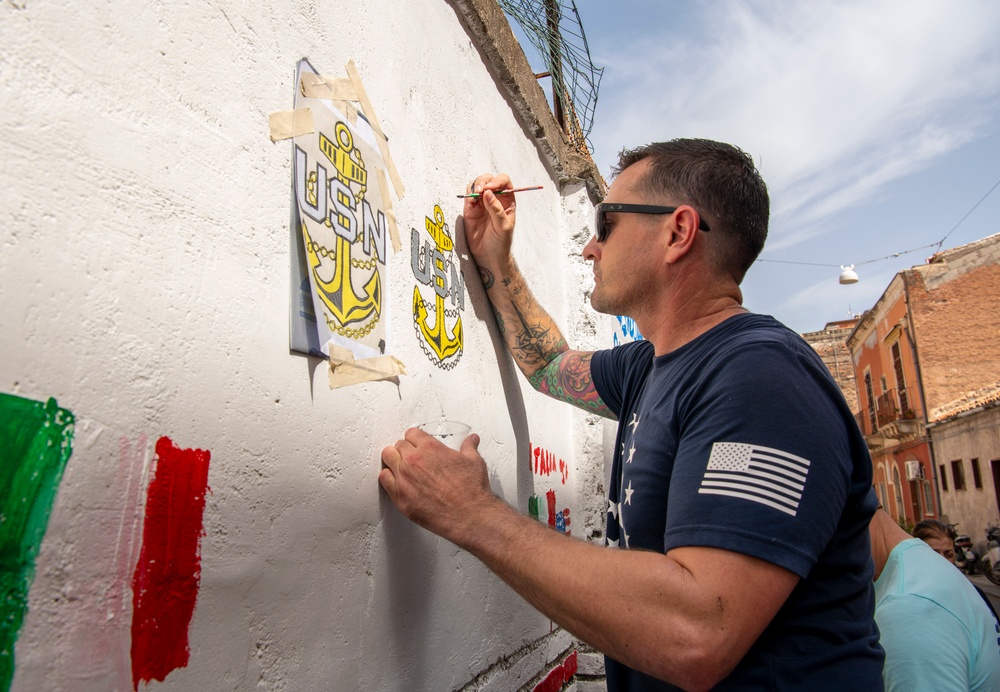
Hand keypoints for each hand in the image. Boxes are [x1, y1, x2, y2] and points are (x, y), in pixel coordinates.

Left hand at [379, 427, 493, 543]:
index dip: (415, 438)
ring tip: (400, 466)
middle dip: (404, 449)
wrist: (469, 515)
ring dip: (393, 460)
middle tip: (410, 456)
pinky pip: (384, 479)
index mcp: (430, 448)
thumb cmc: (471, 491)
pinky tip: (395, 480)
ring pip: (387, 458)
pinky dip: (388, 477)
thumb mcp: (474, 461)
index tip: (417, 443)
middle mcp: (414, 461)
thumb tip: (471, 440)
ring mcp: (404, 478)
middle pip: (398, 445)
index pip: (412, 433)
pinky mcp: (399, 497)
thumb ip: (469, 447)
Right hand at [462, 173, 516, 270]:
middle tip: (480, 190)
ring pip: (476, 185)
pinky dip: (467, 195)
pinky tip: (470, 201)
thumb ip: (496, 209)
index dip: (498, 181)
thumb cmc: (501, 242)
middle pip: (489, 179)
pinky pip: (467, 196)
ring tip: (475, 195)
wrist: (489, 256)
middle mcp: (494, 199)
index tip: (491, 188)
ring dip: (474, 186)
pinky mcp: (470, 209)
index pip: (504, 182)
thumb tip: (488, 193)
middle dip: (484, 181)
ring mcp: (481, 203)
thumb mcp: (503, 227)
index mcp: (507, 201)